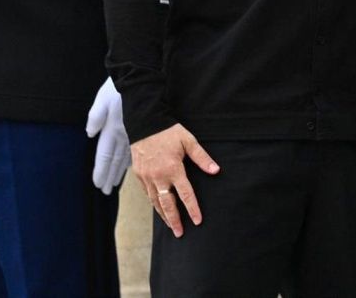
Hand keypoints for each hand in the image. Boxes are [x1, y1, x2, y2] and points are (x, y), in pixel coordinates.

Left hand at [85, 77, 129, 194]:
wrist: (139, 79)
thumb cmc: (118, 88)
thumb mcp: (102, 100)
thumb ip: (95, 117)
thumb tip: (90, 134)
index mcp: (112, 129)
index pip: (105, 156)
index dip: (101, 171)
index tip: (99, 185)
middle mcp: (122, 135)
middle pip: (114, 161)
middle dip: (110, 176)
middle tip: (107, 191)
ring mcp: (132, 133)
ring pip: (125, 158)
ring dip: (120, 171)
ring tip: (116, 183)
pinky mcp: (140, 129)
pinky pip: (134, 150)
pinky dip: (130, 161)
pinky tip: (131, 167)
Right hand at [131, 123, 219, 237]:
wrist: (145, 123)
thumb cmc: (169, 131)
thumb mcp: (189, 141)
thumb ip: (202, 158)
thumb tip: (216, 170)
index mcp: (173, 169)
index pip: (185, 194)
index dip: (192, 209)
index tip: (197, 221)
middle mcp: (158, 176)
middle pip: (167, 204)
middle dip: (174, 220)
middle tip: (180, 233)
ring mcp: (147, 177)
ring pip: (155, 201)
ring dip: (163, 215)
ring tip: (171, 225)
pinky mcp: (139, 175)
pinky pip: (148, 193)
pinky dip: (154, 202)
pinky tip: (159, 207)